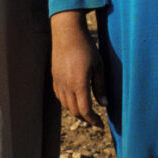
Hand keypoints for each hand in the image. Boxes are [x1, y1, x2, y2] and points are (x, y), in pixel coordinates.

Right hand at [50, 10, 106, 129]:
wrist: (67, 32)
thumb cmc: (86, 47)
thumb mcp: (98, 66)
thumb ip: (100, 86)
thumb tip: (104, 104)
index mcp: (79, 84)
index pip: (85, 111)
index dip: (93, 121)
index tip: (101, 125)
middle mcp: (66, 86)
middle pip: (74, 111)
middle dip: (86, 119)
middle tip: (95, 120)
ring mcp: (58, 82)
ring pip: (66, 105)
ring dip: (76, 111)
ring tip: (86, 111)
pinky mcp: (54, 77)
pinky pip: (59, 96)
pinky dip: (67, 103)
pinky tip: (74, 99)